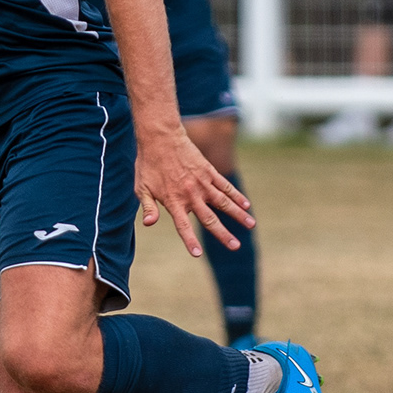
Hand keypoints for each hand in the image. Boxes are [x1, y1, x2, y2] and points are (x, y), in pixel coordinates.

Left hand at [136, 126, 252, 256]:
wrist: (161, 138)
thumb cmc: (148, 165)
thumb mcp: (141, 188)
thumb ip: (148, 207)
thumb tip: (149, 224)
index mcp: (173, 201)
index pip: (182, 226)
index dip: (190, 240)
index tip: (197, 254)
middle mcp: (190, 194)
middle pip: (209, 218)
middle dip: (223, 234)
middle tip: (235, 246)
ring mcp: (202, 183)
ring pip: (223, 202)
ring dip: (237, 214)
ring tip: (250, 225)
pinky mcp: (208, 172)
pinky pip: (225, 186)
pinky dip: (236, 196)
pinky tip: (246, 205)